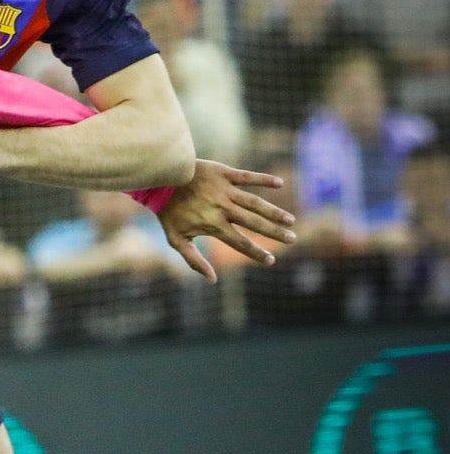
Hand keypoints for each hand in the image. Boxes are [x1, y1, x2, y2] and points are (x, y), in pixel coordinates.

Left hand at [157, 159, 295, 281]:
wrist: (161, 180)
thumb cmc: (168, 212)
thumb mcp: (175, 239)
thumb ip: (194, 260)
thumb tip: (212, 280)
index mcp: (214, 225)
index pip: (240, 242)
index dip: (257, 253)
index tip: (271, 260)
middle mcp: (223, 208)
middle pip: (255, 223)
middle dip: (275, 233)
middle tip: (292, 239)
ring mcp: (225, 190)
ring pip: (256, 202)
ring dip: (275, 211)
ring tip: (290, 220)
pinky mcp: (225, 173)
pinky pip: (248, 176)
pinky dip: (264, 180)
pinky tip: (280, 184)